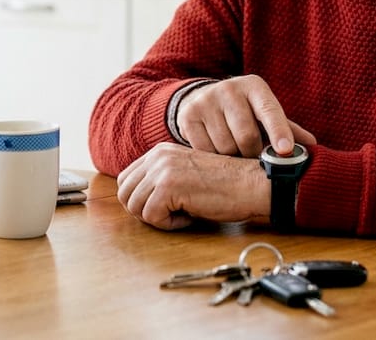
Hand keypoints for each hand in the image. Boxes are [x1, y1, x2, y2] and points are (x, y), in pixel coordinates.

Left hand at [117, 142, 268, 229]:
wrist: (251, 185)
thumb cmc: (225, 185)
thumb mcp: (186, 174)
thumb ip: (162, 179)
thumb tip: (136, 200)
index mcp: (160, 152)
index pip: (125, 180)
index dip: (140, 200)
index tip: (165, 206)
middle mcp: (157, 157)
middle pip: (124, 194)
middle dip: (144, 211)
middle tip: (171, 214)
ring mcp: (162, 170)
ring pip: (135, 207)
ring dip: (158, 218)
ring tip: (183, 213)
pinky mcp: (168, 187)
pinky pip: (152, 217)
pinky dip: (170, 225)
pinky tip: (190, 216)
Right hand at [177, 75, 316, 157]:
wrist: (203, 99)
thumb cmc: (244, 112)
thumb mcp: (264, 114)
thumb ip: (287, 129)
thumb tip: (312, 146)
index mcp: (255, 87)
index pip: (270, 110)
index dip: (279, 131)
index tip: (285, 150)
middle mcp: (229, 89)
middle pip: (247, 136)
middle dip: (252, 153)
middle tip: (251, 155)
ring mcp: (206, 101)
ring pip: (225, 147)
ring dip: (232, 157)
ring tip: (233, 150)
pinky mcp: (188, 116)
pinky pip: (204, 150)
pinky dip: (213, 157)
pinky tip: (215, 149)